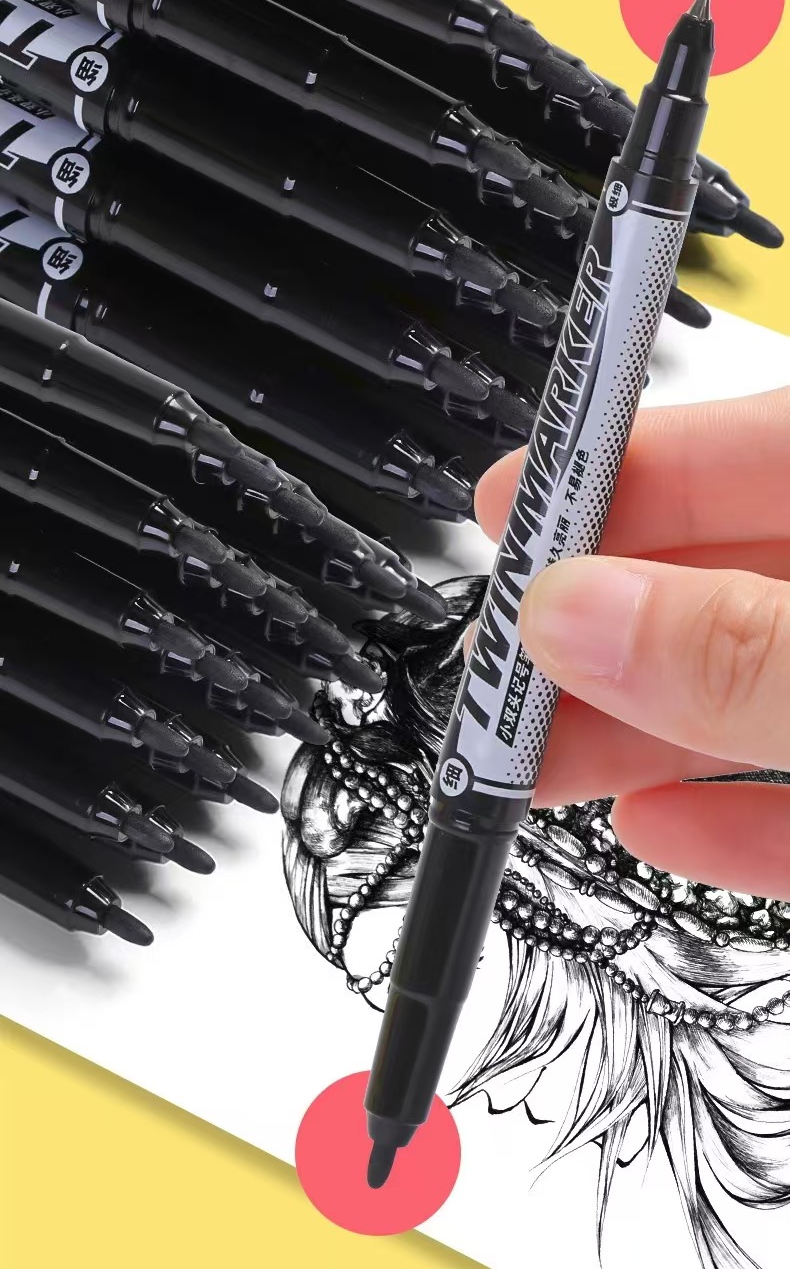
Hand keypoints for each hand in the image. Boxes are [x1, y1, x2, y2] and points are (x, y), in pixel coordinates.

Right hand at [475, 387, 789, 897]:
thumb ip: (747, 652)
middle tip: (502, 661)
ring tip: (539, 763)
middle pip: (746, 575)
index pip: (768, 441)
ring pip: (771, 688)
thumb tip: (581, 616)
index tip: (516, 502)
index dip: (629, 463)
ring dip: (649, 729)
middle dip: (610, 621)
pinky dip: (741, 815)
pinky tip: (664, 827)